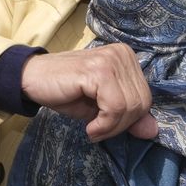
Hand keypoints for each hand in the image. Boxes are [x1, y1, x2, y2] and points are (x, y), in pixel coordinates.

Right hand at [20, 43, 157, 141]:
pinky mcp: (97, 70)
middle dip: (121, 126)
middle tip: (98, 131)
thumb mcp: (101, 107)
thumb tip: (153, 131)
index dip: (128, 121)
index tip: (106, 128)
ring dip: (111, 128)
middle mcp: (122, 54)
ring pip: (129, 107)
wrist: (31, 79)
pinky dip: (103, 125)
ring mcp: (110, 60)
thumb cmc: (65, 91)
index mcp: (127, 58)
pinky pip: (114, 107)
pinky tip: (89, 127)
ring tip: (92, 129)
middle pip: (141, 103)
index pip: (146, 98)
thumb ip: (128, 116)